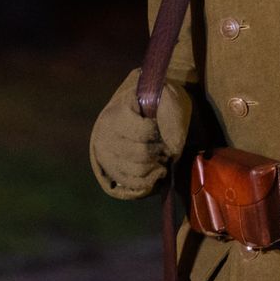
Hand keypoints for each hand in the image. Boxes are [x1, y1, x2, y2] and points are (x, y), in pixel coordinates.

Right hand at [89, 70, 191, 196]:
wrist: (132, 112)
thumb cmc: (152, 105)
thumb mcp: (164, 96)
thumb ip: (171, 113)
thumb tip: (173, 147)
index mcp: (117, 114)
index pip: (144, 132)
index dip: (159, 134)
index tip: (160, 129)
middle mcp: (106, 136)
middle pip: (142, 154)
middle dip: (160, 151)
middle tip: (163, 145)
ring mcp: (106, 156)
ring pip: (138, 171)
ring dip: (156, 166)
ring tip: (160, 155)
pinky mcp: (111, 171)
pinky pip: (133, 184)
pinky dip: (150, 180)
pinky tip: (156, 170)